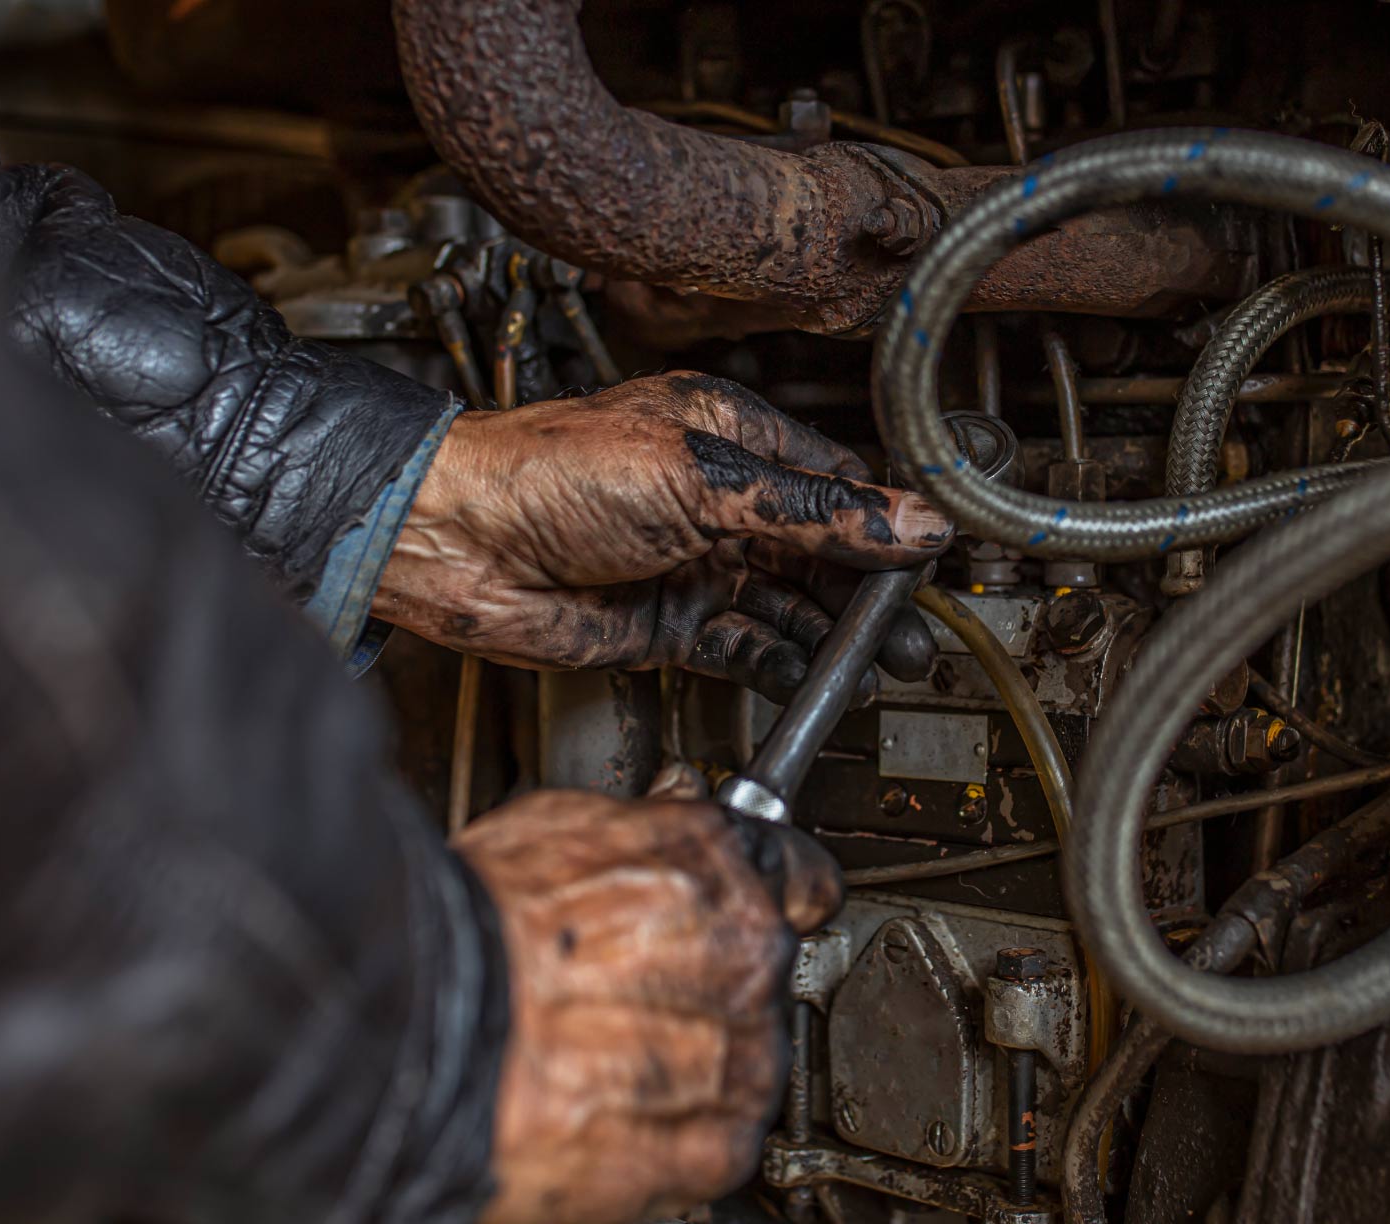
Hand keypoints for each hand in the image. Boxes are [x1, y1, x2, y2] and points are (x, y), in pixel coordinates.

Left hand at [372, 373, 950, 700]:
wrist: (454, 541)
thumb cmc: (549, 473)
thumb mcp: (702, 480)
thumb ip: (811, 510)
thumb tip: (904, 520)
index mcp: (730, 436)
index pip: (834, 479)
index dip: (886, 520)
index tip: (934, 554)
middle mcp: (716, 499)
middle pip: (820, 549)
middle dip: (870, 592)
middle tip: (916, 632)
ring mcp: (692, 562)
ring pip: (787, 603)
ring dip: (831, 635)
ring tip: (880, 664)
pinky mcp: (666, 621)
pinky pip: (742, 645)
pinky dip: (779, 662)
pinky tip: (812, 675)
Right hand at [454, 768, 838, 1223]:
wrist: (412, 1030)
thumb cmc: (464, 930)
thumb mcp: (552, 828)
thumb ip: (640, 830)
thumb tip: (671, 811)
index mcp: (709, 862)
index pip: (800, 876)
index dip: (780, 895)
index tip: (766, 907)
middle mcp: (739, 952)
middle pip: (765, 978)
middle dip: (712, 990)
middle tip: (628, 998)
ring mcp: (730, 1051)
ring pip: (751, 1063)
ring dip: (694, 1070)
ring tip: (605, 1061)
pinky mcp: (704, 1142)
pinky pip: (725, 1141)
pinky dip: (680, 1139)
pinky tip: (616, 1115)